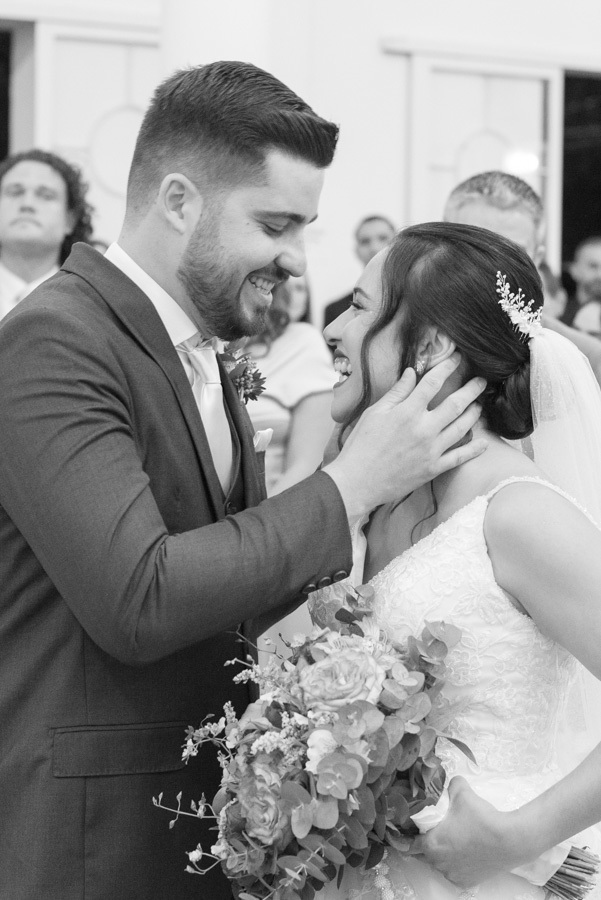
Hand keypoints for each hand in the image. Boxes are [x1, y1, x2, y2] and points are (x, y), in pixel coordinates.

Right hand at [323, 354, 486, 517]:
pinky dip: (474, 450)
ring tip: (479, 405)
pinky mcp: (433, 469)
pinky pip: (459, 457)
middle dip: (472, 389)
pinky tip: (484, 442)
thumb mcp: (374, 413)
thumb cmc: (360, 446)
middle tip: (482, 380)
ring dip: (474, 414)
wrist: (357, 481)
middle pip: (456, 403)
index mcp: (407, 412)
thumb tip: (412, 372)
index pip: (433, 383)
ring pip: (462, 427)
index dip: (447, 367)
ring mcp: (431, 450)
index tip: (457, 358)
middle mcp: (423, 429)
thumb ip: (396, 393)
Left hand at [410, 777, 529, 887]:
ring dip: (442, 853)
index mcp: (431, 844)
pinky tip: (464, 851)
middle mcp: (438, 863)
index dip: (413, 832)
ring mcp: (453, 875)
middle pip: (425, 853)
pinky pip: (454, 871)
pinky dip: (456, 864)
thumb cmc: (481, 817)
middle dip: (428, 842)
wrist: (509, 840)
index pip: (411, 842)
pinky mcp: (466, 882)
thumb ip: (449, 784)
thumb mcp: (461, 791)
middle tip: (438, 829)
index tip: (419, 826)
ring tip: (454, 839)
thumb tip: (446, 781)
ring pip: (440, 863)